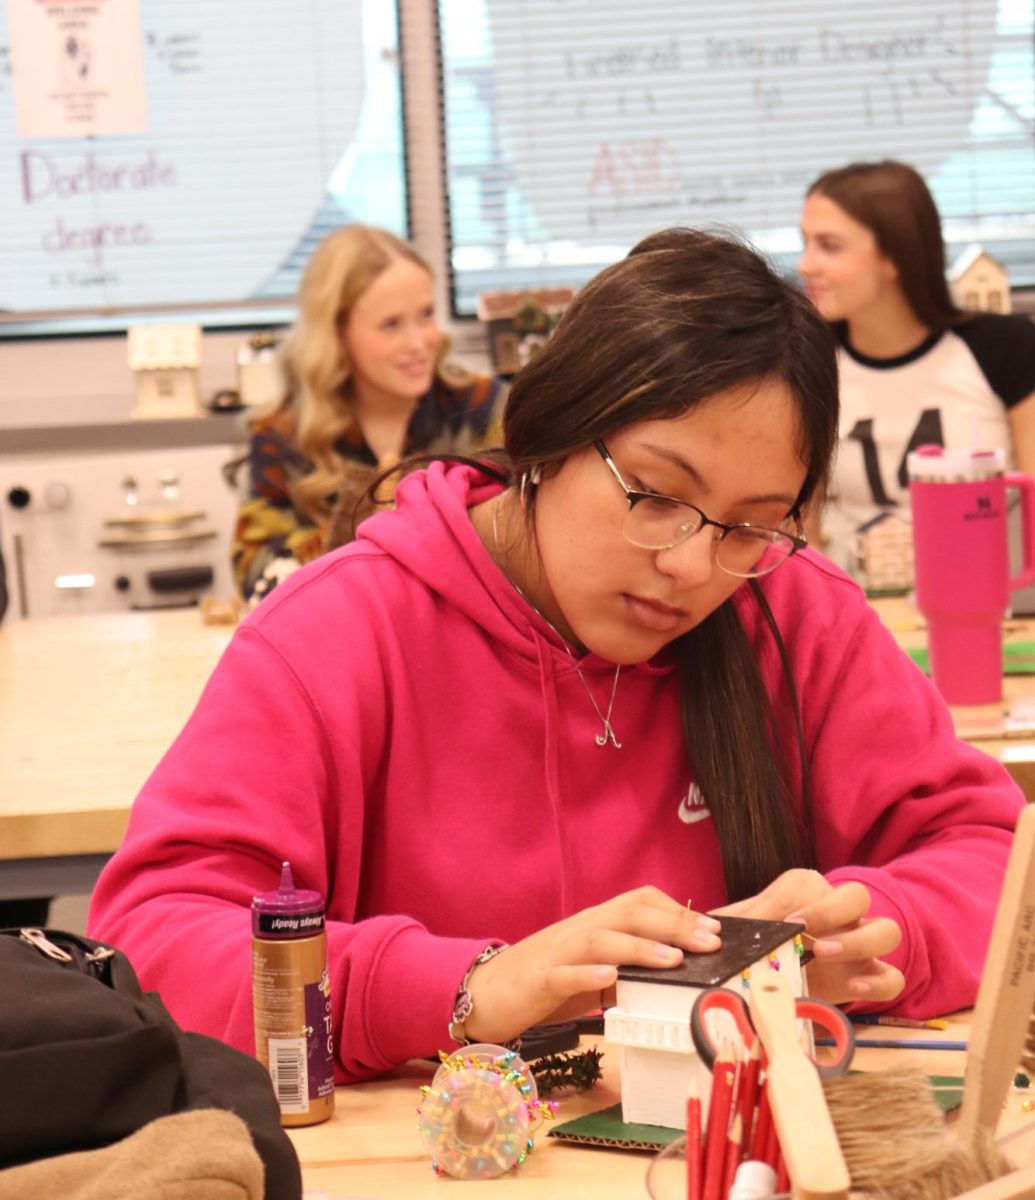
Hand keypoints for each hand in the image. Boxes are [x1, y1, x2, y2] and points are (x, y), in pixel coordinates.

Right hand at [462, 886, 722, 1044]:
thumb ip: (628, 968)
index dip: (678, 912)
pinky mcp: (538, 979)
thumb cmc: (547, 983)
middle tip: (710, 943)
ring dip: (640, 947)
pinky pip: (563, 973)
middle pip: (629, 913)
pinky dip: (587, 974)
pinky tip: (609, 979)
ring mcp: (558, 952)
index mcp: (596, 924)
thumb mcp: (595, 972)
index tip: (713, 929)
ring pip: (601, 938)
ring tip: (674, 959)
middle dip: (673, 925)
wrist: (487, 992)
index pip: (640, 902)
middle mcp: (580, 929)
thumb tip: (676, 973)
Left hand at [715, 869, 903, 1005]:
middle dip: (832, 910)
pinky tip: (855, 987)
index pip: (806, 885)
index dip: (793, 902)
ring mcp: (861, 943)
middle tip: (804, 933)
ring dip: (859, 941)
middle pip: (857, 894)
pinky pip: (893, 976)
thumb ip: (731, 924)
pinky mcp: (871, 976)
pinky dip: (879, 981)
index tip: (780, 924)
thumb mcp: (746, 928)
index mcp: (806, 891)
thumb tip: (703, 929)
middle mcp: (840, 912)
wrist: (788, 968)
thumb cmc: (763, 938)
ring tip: (826, 954)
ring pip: (886, 930)